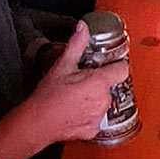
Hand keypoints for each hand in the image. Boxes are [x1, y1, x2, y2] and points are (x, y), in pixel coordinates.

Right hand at [25, 21, 110, 141]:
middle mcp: (103, 100)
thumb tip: (82, 28)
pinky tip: (76, 110)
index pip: (122, 69)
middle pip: (110, 86)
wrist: (37, 123)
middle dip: (99, 82)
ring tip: (76, 96)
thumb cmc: (48, 97)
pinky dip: (89, 114)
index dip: (116, 64)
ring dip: (94, 98)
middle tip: (82, 81)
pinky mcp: (93, 129)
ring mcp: (99, 116)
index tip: (111, 63)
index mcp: (99, 82)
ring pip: (103, 102)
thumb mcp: (62, 65)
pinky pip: (97, 118)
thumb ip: (76, 44)